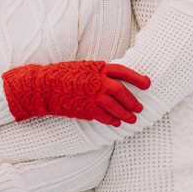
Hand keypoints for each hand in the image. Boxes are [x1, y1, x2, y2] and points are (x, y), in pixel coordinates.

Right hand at [2, 60, 151, 125]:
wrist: (44, 86)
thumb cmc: (62, 76)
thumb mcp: (83, 69)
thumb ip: (99, 74)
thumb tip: (112, 82)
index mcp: (99, 68)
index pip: (123, 72)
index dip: (137, 78)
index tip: (147, 84)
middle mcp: (98, 81)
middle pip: (122, 92)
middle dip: (133, 101)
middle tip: (139, 108)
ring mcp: (93, 95)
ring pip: (115, 106)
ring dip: (125, 114)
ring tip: (131, 119)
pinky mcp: (86, 109)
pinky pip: (104, 116)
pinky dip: (112, 120)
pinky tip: (116, 123)